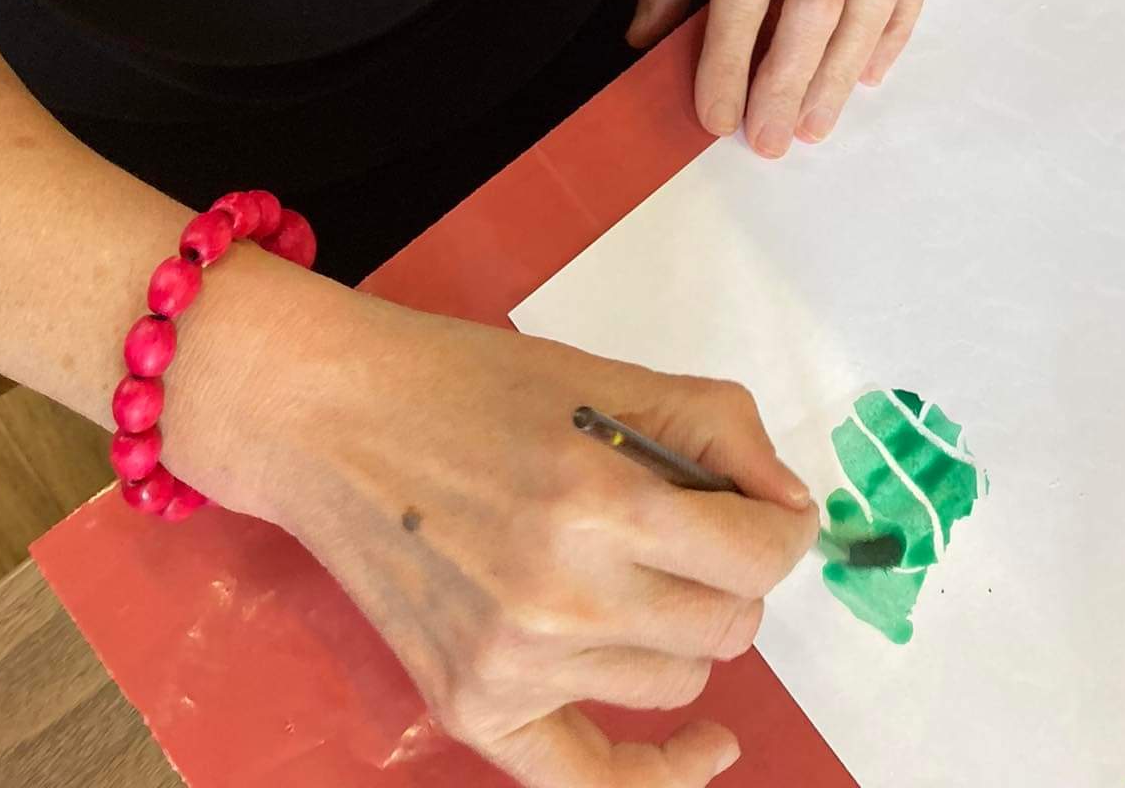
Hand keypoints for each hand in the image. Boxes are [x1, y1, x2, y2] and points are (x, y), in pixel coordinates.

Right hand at [247, 286, 817, 787]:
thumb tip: (791, 506)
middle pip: (729, 623)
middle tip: (690, 524)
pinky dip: (664, 769)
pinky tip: (711, 743)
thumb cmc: (468, 384)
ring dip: (682, 628)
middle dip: (732, 571)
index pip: (759, 556)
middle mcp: (563, 597)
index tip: (769, 511)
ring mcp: (514, 665)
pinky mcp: (473, 706)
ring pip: (677, 680)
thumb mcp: (607, 377)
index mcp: (603, 501)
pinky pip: (595, 781)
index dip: (781, 527)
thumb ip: (718, 430)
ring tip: (631, 566)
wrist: (333, 422)